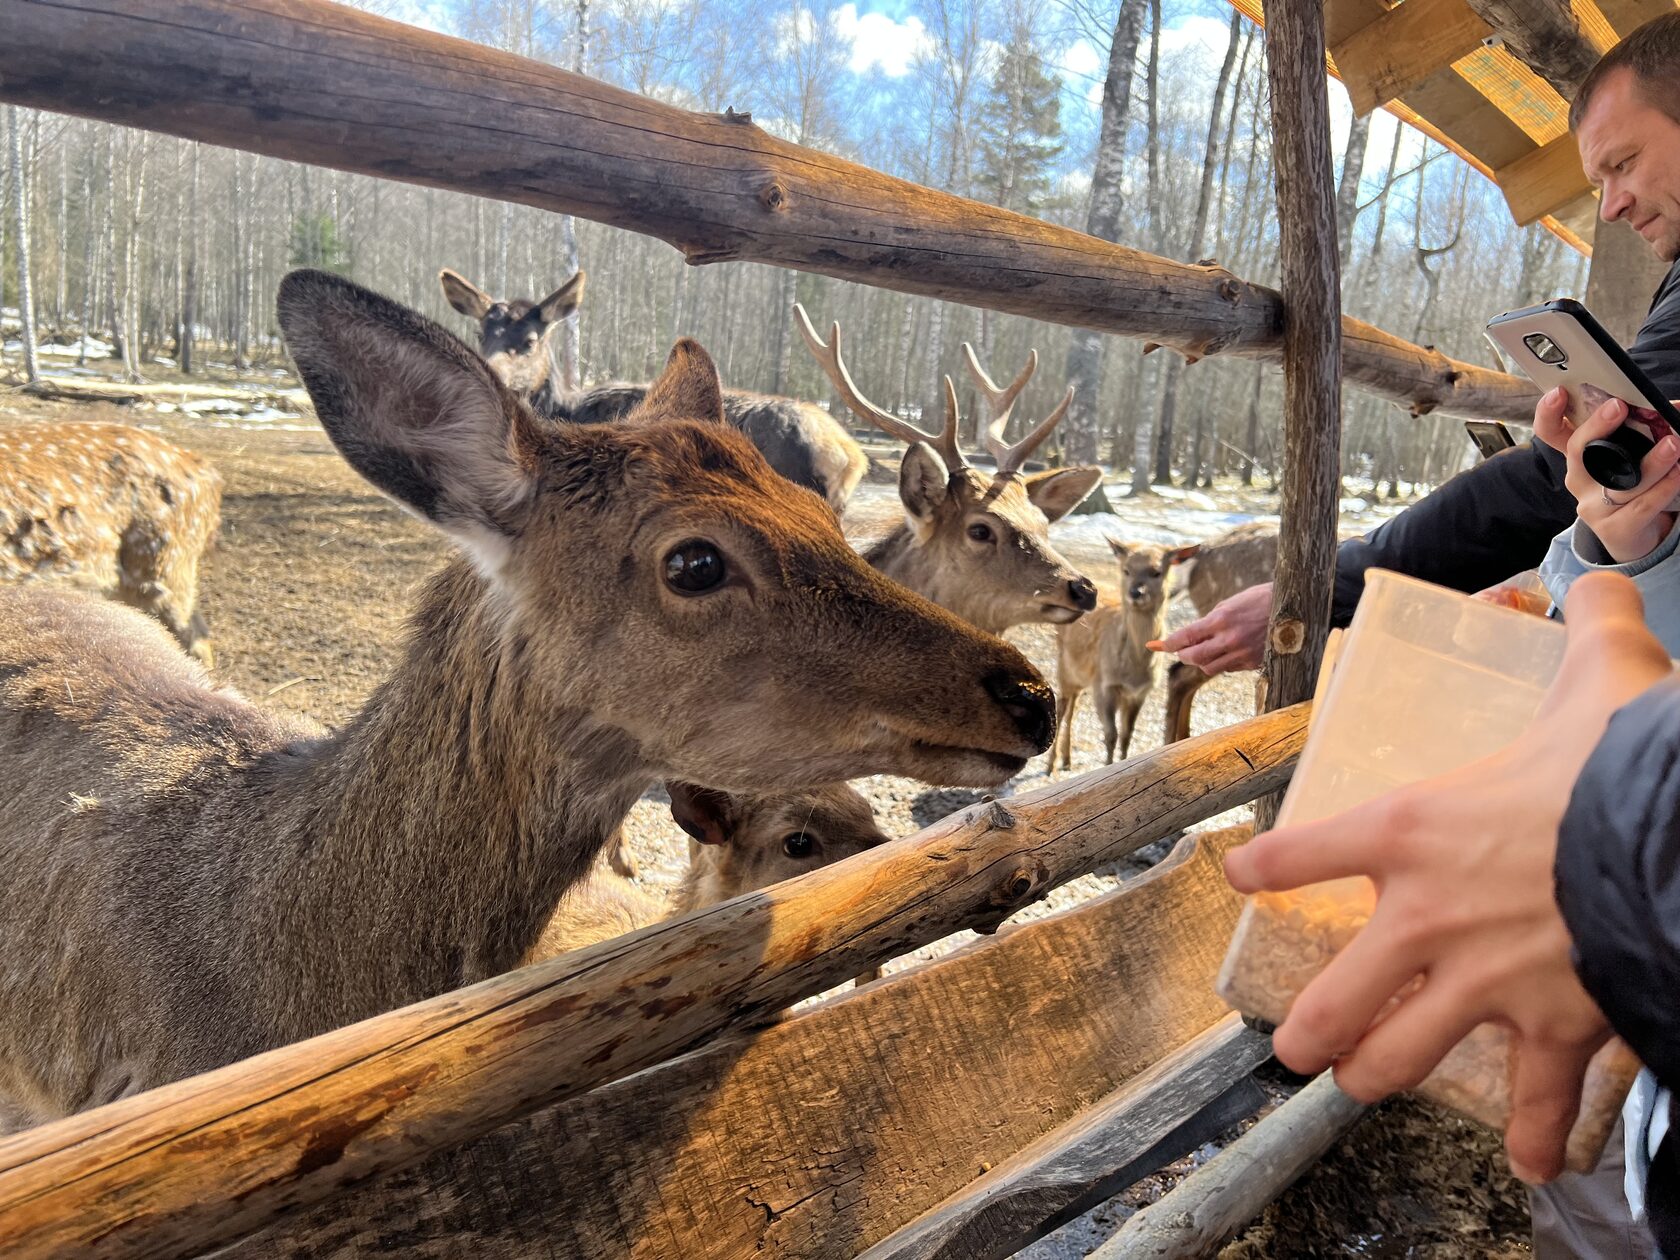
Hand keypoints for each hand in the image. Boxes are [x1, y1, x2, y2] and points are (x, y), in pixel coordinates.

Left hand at [1151, 581, 1271, 673]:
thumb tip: (1190, 638)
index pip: (1185, 636)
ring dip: (1201, 661)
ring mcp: (1242, 653)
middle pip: (1193, 658)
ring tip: (1205, 650)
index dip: (1168, 644)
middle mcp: (1230, 639)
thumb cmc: (1258, 600)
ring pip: (1209, 668)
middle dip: (1182, 655)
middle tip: (1182, 650)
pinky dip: (1222, 662)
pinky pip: (1228, 668)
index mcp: (1221, 619)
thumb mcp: (1230, 604)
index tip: (1157, 645)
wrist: (1294, 607)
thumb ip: (1209, 622)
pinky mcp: (1253, 663)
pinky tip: (1227, 651)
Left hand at [1225, 573, 1670, 1181]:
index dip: (1266, 866)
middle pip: (1336, 992)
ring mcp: (1482, 981)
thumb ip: (1584, 628)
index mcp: (1412, 830)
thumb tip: (1593, 580)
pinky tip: (1525, 1160)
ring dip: (1377, 1073)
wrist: (1677, 835)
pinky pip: (1534, 1094)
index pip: (1306, 849)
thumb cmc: (1623, 758)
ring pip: (1401, 1053)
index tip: (1240, 874)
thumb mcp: (1599, 676)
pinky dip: (1532, 1131)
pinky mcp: (1554, 1026)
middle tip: (1294, 1044)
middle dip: (1308, 1027)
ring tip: (1359, 1084)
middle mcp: (1427, 916)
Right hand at [1533, 386, 1679, 563]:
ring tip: (1673, 445)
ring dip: (1649, 462)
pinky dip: (1662, 489)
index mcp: (1579, 457)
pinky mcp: (1614, 528)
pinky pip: (1640, 506)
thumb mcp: (1630, 456)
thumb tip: (1673, 408)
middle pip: (1578, 451)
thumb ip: (1645, 430)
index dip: (1548, 413)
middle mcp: (1579, 479)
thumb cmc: (1632, 486)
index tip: (1558, 391)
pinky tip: (1678, 474)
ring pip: (1619, 482)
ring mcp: (1593, 506)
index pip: (1551, 432)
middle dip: (1596, 427)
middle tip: (1618, 406)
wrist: (1634, 536)